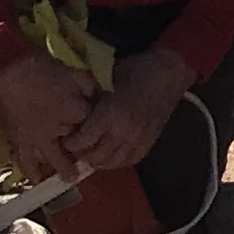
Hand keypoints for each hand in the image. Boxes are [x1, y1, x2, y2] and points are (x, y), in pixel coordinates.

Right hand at [0, 52, 97, 179]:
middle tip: (90, 157)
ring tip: (70, 178)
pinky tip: (37, 180)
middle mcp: (58, 129)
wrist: (10, 70)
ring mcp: (38, 137)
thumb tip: (95, 95)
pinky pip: (26, 161)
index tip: (91, 122)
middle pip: (74, 144)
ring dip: (62, 168)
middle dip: (81, 149)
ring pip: (53, 159)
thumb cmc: (44, 69)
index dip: (91, 122)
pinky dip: (32, 172)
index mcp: (74, 111)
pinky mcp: (19, 140)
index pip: (89, 122)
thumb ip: (88, 86)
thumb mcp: (73, 72)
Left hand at [63, 45, 193, 177]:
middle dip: (82, 154)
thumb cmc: (135, 70)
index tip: (65, 138)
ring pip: (111, 163)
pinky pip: (129, 161)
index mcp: (111, 113)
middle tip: (76, 146)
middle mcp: (124, 131)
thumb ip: (90, 96)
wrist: (168, 73)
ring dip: (98, 160)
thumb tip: (70, 109)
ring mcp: (138, 139)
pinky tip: (111, 153)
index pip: (83, 140)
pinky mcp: (149, 142)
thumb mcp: (106, 78)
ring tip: (92, 151)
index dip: (71, 143)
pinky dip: (117, 161)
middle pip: (95, 156)